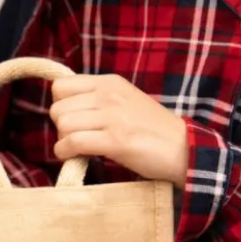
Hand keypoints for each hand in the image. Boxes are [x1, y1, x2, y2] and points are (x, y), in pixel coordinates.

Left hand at [50, 74, 188, 187]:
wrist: (183, 148)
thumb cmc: (151, 130)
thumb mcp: (124, 102)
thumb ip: (97, 100)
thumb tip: (65, 111)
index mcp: (109, 83)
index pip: (60, 86)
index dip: (60, 107)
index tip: (73, 121)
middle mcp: (108, 95)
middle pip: (57, 108)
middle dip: (61, 128)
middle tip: (77, 139)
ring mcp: (112, 116)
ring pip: (63, 125)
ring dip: (64, 142)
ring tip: (79, 149)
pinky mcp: (116, 140)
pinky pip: (74, 142)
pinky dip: (67, 153)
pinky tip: (75, 158)